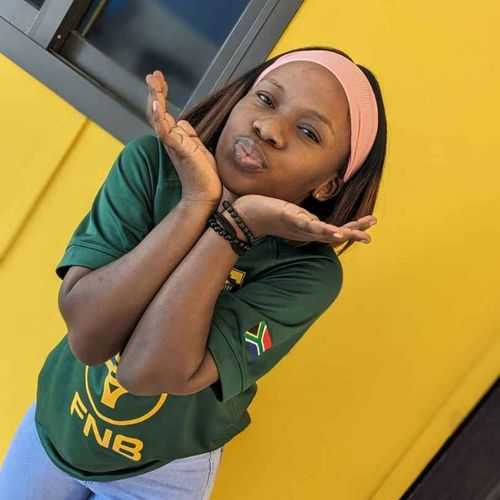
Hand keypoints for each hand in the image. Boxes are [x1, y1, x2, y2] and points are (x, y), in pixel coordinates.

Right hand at [145, 70, 221, 205]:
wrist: (205, 195)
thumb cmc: (203, 175)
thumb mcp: (198, 148)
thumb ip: (189, 135)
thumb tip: (183, 122)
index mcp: (176, 138)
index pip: (164, 112)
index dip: (161, 94)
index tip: (160, 79)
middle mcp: (171, 140)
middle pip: (157, 111)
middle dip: (155, 91)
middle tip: (153, 74)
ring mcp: (174, 145)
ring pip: (159, 118)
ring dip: (156, 98)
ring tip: (153, 82)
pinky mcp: (179, 150)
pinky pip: (165, 132)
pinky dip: (159, 117)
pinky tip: (156, 105)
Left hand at [234, 194, 376, 245]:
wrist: (248, 214)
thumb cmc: (271, 214)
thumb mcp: (293, 217)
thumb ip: (305, 220)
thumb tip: (314, 219)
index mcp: (310, 230)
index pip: (336, 230)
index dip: (353, 229)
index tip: (372, 223)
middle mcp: (306, 231)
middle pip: (335, 233)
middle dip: (354, 233)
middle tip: (371, 235)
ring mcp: (299, 227)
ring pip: (324, 232)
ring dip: (342, 233)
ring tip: (358, 235)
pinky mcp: (290, 219)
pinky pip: (308, 226)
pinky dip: (322, 229)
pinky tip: (334, 231)